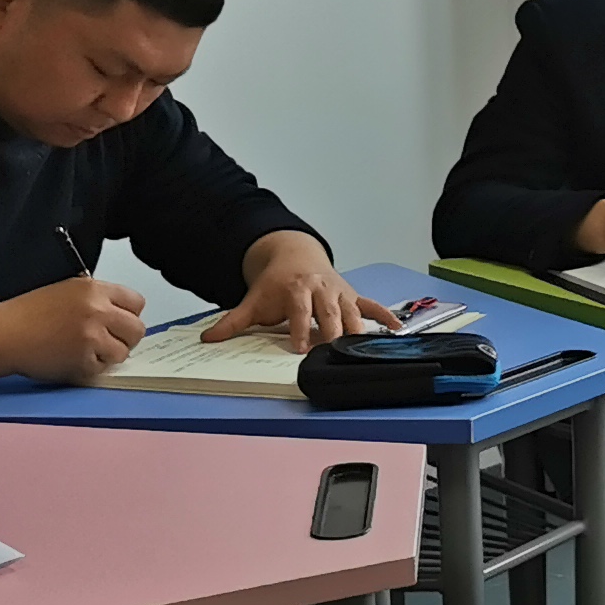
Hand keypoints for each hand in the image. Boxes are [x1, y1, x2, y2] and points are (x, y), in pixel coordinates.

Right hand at [1, 273, 148, 378]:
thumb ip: (97, 298)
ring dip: (109, 355)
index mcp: (94, 289)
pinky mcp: (83, 360)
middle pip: (137, 329)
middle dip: (125, 337)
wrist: (2, 334)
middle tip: (109, 341)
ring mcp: (92, 337)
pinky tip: (74, 359)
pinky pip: (103, 369)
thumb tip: (122, 312)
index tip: (120, 322)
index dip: (129, 314)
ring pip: (123, 352)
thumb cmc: (27, 314)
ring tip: (87, 351)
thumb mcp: (67, 290)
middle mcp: (97, 311)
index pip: (137, 302)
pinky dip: (91, 368)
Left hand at [204, 232, 376, 352]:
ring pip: (353, 312)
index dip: (299, 330)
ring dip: (358, 330)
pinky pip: (372, 305)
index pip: (300, 312)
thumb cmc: (277, 282)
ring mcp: (340, 292)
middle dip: (332, 333)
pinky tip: (395, 330)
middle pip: (330, 313)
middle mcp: (322, 289)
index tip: (299, 348)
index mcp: (297, 289)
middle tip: (332, 351)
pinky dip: (385, 316)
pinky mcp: (352, 295)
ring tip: (361, 349)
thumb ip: (233, 322)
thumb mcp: (253, 301)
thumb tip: (209, 339)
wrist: (295, 253)